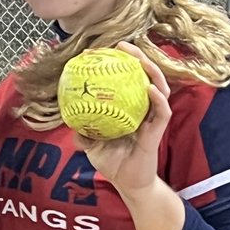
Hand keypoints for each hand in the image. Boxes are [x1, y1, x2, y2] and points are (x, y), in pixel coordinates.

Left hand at [73, 42, 171, 197]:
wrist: (129, 184)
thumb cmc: (113, 162)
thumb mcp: (91, 145)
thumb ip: (82, 131)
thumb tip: (68, 117)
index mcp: (130, 109)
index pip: (128, 80)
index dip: (120, 64)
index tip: (104, 51)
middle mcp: (143, 110)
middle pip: (145, 77)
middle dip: (138, 58)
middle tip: (123, 45)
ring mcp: (152, 120)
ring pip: (159, 89)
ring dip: (152, 72)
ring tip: (140, 59)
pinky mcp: (158, 133)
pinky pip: (161, 113)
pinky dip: (157, 99)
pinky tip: (149, 88)